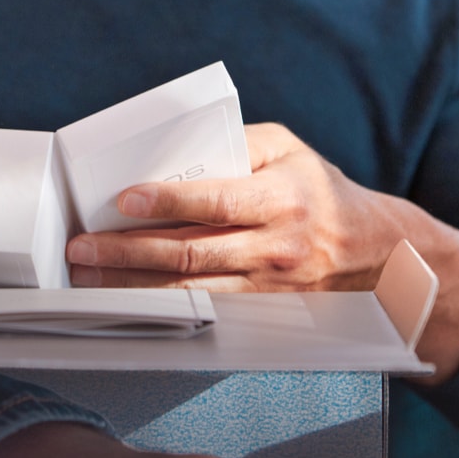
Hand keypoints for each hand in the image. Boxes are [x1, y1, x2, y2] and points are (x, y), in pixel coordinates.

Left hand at [66, 123, 389, 291]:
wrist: (376, 253)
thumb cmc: (321, 190)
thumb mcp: (290, 149)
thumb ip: (241, 142)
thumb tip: (184, 148)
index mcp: (281, 199)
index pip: (216, 201)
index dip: (167, 201)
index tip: (124, 199)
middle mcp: (275, 248)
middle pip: (191, 254)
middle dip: (128, 252)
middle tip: (82, 248)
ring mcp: (269, 289)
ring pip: (191, 293)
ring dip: (135, 287)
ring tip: (90, 279)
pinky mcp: (263, 315)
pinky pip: (205, 314)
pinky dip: (162, 309)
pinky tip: (128, 301)